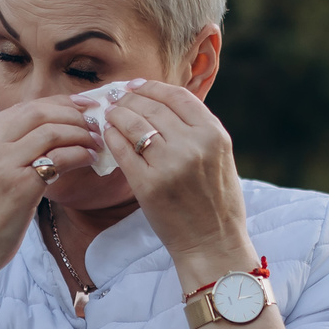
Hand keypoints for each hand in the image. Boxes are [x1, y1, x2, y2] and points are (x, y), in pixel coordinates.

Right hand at [0, 98, 101, 292]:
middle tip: (96, 121)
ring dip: (80, 133)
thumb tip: (50, 130)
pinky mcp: (20, 186)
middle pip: (39, 113)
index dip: (59, 103)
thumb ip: (8, 148)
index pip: (25, 107)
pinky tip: (89, 159)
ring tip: (96, 142)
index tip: (83, 106)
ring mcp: (2, 165)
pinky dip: (80, 154)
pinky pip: (59, 159)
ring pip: (51, 132)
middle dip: (73, 113)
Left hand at [101, 83, 256, 288]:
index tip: (136, 86)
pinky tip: (108, 134)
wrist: (213, 243)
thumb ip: (198, 130)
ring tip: (109, 114)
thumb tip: (164, 104)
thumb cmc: (217, 202)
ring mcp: (169, 164)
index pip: (177, 96)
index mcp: (214, 134)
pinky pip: (122, 150)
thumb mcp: (220, 157)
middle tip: (116, 99)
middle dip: (129, 99)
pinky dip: (112, 137)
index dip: (152, 87)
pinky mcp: (148, 185)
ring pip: (134, 124)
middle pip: (152, 107)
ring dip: (117, 114)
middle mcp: (193, 145)